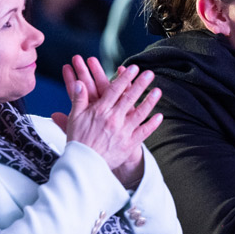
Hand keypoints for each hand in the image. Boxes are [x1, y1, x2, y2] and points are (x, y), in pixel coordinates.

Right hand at [53, 57, 162, 188]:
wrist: (84, 165)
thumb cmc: (78, 141)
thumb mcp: (74, 118)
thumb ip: (78, 99)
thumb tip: (79, 83)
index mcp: (100, 111)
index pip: (115, 90)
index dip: (125, 77)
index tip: (133, 68)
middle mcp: (113, 119)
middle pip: (130, 98)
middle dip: (140, 84)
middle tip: (149, 73)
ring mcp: (123, 132)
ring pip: (140, 113)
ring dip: (150, 101)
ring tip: (158, 91)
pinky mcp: (129, 144)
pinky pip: (144, 132)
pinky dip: (152, 124)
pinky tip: (160, 116)